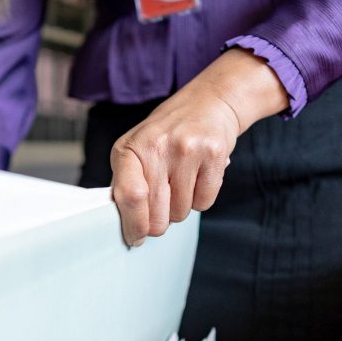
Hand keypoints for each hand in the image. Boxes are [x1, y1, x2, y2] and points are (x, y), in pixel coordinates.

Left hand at [111, 48, 288, 245]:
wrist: (208, 102)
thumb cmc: (166, 135)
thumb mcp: (136, 150)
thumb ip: (127, 184)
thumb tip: (129, 229)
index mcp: (129, 149)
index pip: (130, 197)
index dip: (133, 225)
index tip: (135, 238)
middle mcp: (156, 147)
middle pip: (157, 214)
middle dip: (159, 220)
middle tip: (162, 205)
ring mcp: (187, 150)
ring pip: (181, 212)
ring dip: (180, 207)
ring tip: (180, 181)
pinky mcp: (214, 154)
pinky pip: (204, 203)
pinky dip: (201, 198)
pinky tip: (198, 176)